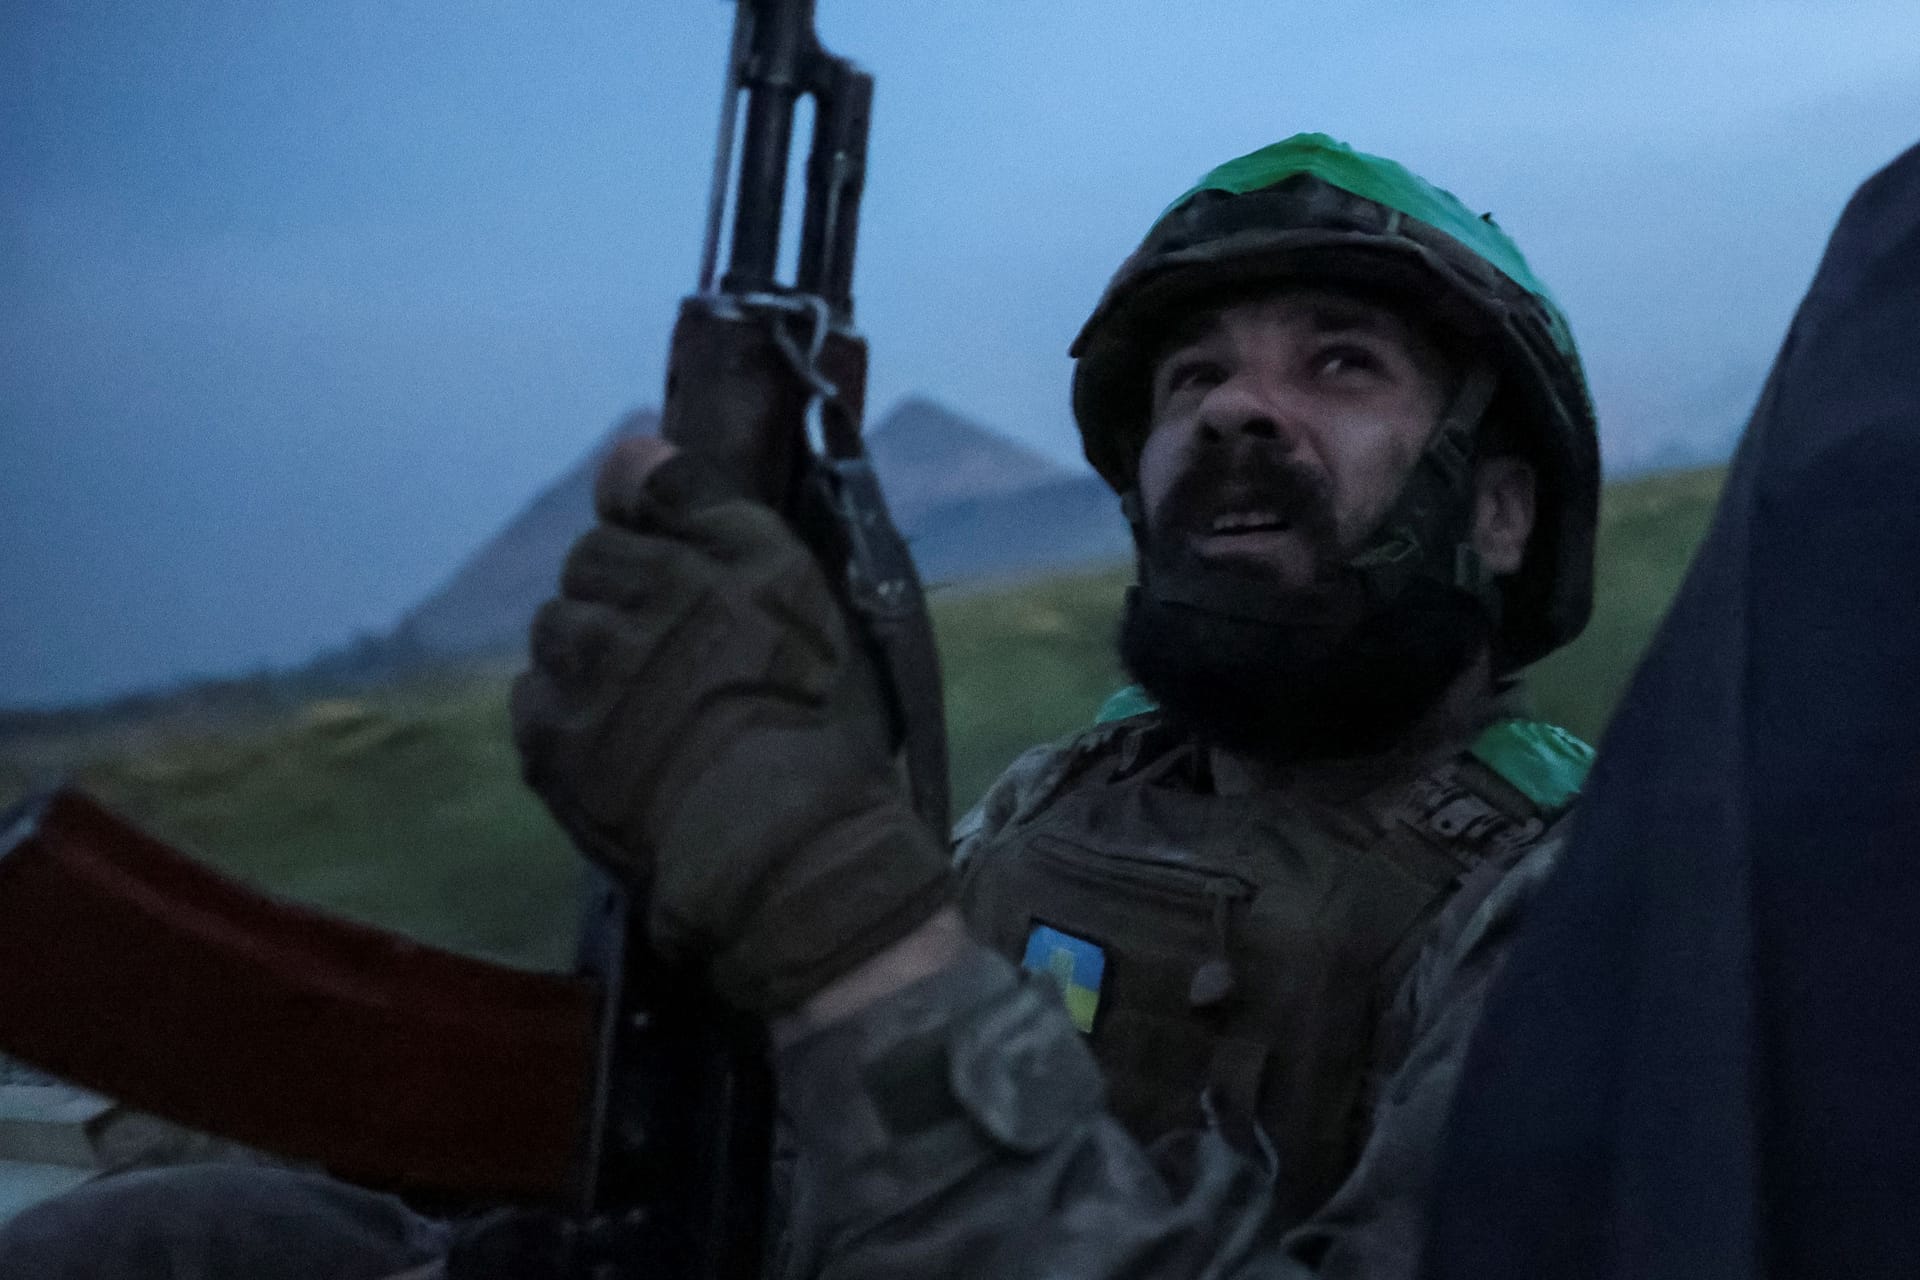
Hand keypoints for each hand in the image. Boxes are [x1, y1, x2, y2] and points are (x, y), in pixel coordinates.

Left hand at [511, 438, 953, 1013]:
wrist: (780, 846)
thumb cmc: (817, 726)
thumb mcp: (802, 596)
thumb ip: (712, 510)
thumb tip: (625, 448)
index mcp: (717, 551)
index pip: (639, 490)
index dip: (654, 533)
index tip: (676, 572)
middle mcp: (638, 591)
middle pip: (591, 562)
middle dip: (620, 597)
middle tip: (673, 662)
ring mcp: (584, 665)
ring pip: (560, 629)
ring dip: (588, 658)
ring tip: (646, 714)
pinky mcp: (548, 736)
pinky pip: (535, 698)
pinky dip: (566, 717)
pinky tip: (619, 752)